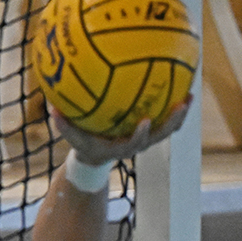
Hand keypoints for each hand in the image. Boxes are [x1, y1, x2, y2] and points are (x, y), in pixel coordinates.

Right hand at [51, 96, 191, 165]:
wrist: (97, 155)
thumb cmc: (84, 144)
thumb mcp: (72, 137)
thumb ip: (63, 126)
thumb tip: (51, 109)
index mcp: (123, 147)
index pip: (135, 142)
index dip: (141, 133)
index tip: (145, 121)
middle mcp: (140, 144)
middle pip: (163, 134)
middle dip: (173, 120)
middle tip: (181, 103)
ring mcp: (149, 138)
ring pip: (170, 127)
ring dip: (181, 113)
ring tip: (190, 94)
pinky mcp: (153, 130)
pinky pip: (167, 117)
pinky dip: (174, 105)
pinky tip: (181, 85)